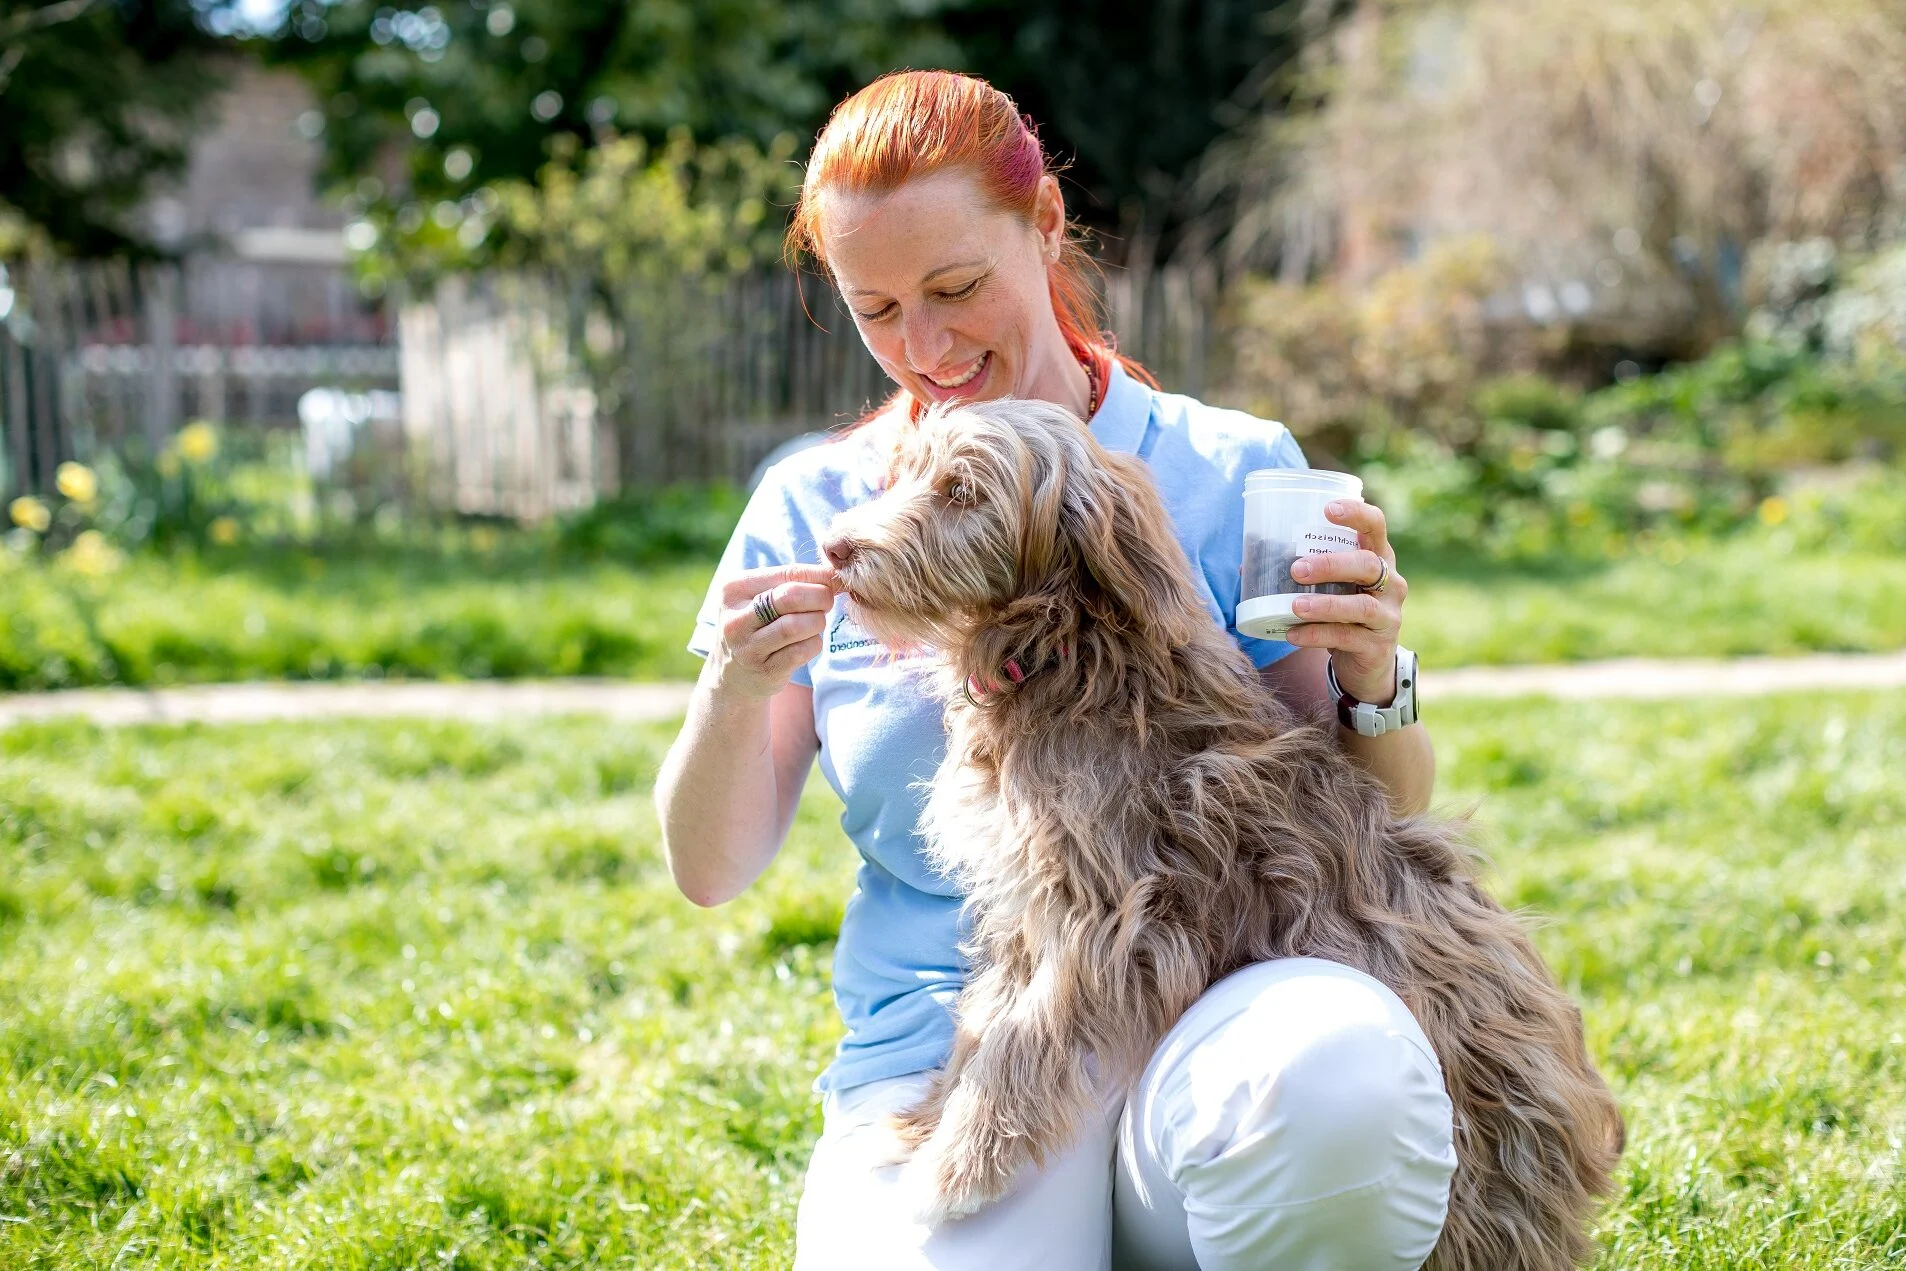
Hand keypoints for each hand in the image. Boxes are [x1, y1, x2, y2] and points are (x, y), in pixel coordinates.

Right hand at [707, 563, 840, 698]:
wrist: (734, 675)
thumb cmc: (756, 624)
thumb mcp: (762, 596)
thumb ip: (795, 581)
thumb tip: (836, 575)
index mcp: (734, 589)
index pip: (787, 573)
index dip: (819, 576)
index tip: (835, 581)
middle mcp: (736, 619)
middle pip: (792, 597)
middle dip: (820, 598)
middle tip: (826, 604)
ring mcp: (748, 648)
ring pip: (797, 626)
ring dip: (817, 622)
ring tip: (815, 623)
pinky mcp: (765, 671)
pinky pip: (802, 651)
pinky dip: (814, 644)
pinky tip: (808, 642)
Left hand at [1285, 499, 1406, 705]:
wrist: (1367, 663)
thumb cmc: (1344, 614)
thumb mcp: (1333, 588)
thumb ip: (1303, 572)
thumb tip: (1248, 565)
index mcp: (1377, 558)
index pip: (1375, 526)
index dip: (1356, 514)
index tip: (1327, 510)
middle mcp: (1390, 583)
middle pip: (1368, 565)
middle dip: (1331, 564)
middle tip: (1297, 570)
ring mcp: (1387, 616)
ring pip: (1361, 606)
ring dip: (1325, 604)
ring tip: (1295, 606)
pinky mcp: (1378, 646)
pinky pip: (1347, 637)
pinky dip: (1318, 634)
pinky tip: (1294, 634)